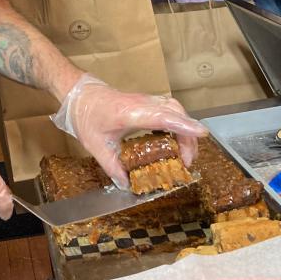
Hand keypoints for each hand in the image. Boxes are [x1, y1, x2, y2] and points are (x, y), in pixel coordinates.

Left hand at [51, 74, 207, 187]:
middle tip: (187, 162)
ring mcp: (145, 100)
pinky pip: (168, 109)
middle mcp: (142, 103)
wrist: (79, 94)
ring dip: (184, 129)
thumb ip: (113, 167)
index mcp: (130, 113)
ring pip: (174, 109)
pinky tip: (174, 140)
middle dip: (188, 136)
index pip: (163, 117)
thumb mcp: (96, 146)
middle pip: (175, 113)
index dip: (184, 125)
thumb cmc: (85, 116)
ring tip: (184, 154)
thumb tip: (127, 185)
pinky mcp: (146, 102)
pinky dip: (177, 123)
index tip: (202, 133)